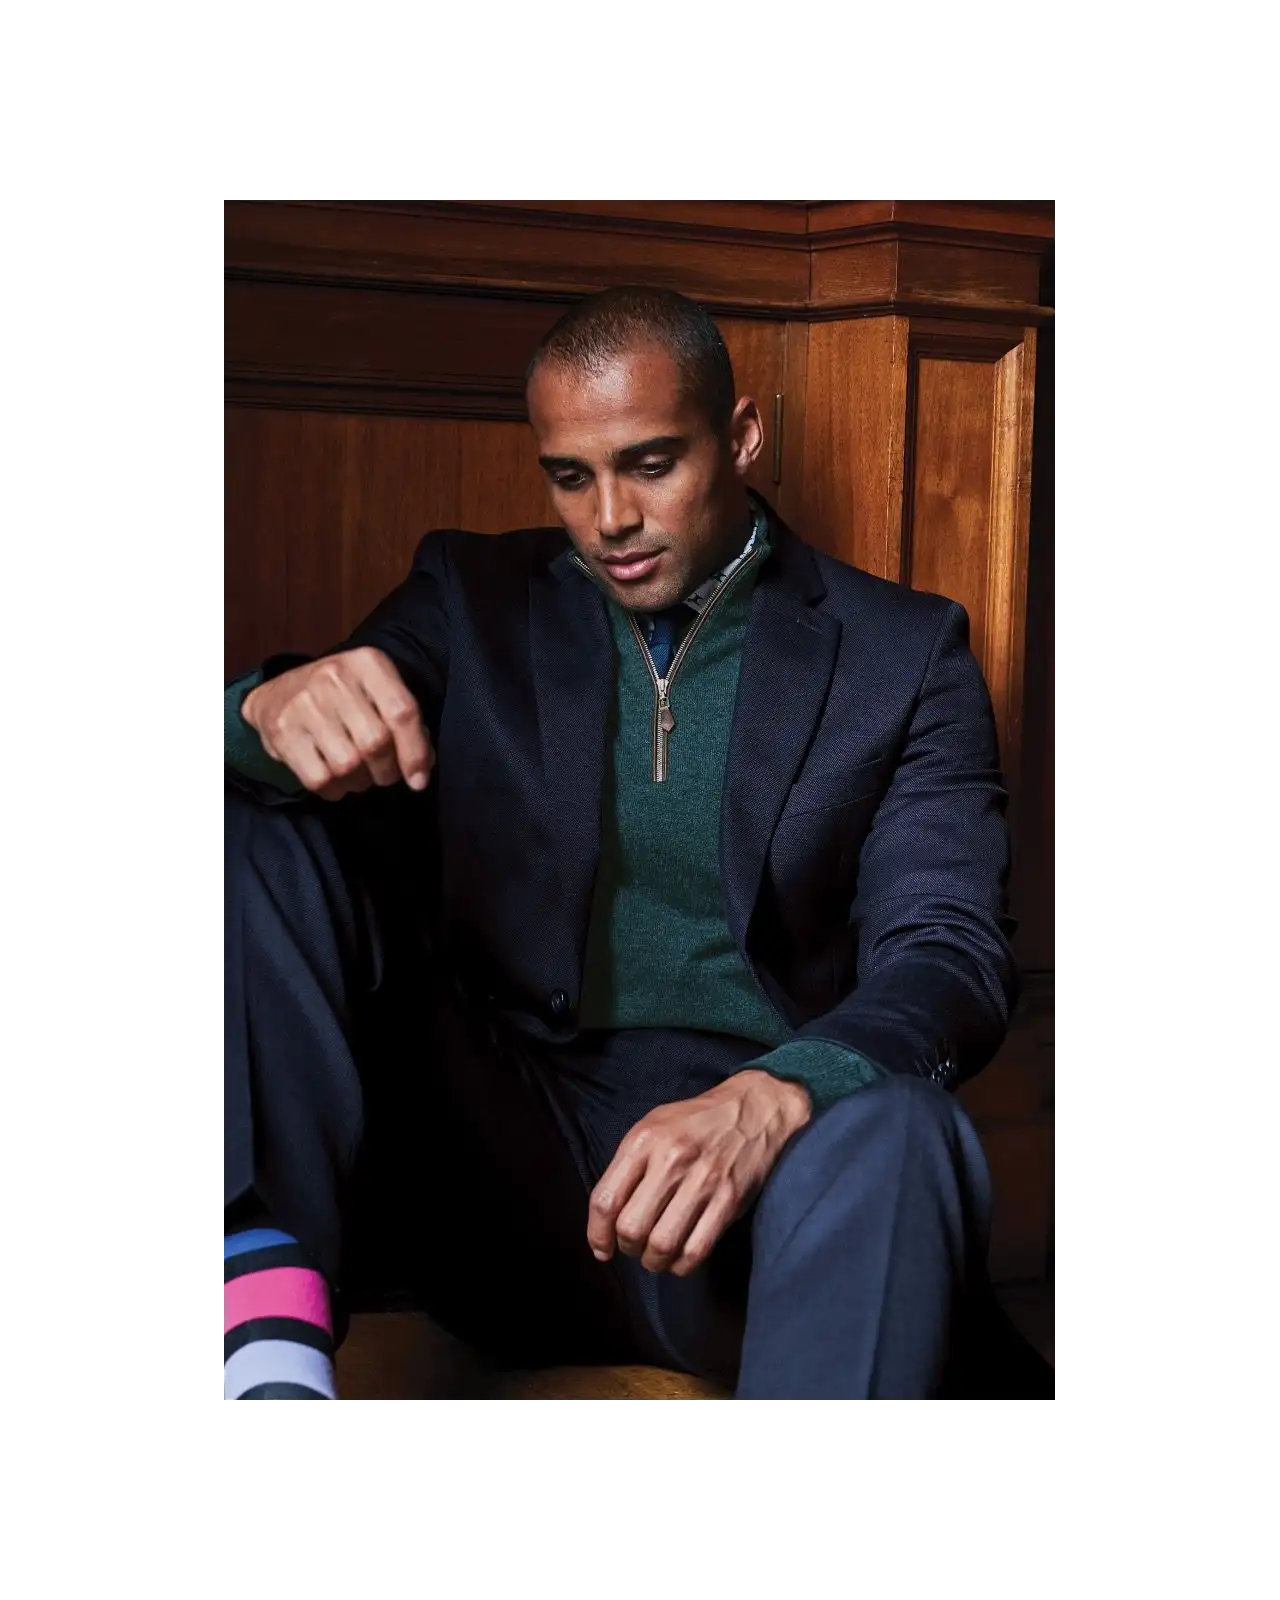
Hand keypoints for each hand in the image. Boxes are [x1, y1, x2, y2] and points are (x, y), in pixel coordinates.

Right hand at [241, 646, 435, 801]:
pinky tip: (335, 781)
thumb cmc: (337, 697)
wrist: (275, 695)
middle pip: (376, 742)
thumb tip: (423, 764)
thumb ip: (402, 719)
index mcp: (366, 662)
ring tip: (357, 775)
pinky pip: (319, 779)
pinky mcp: (282, 732)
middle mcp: (334, 677)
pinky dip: (334, 790)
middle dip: (387, 771)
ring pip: (348, 765)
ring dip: (360, 782)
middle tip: (384, 775)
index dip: (416, 751)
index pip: (402, 711)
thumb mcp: (373, 691)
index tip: (419, 780)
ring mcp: (304, 703)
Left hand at [587, 1069, 811, 1276]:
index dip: (597, 1234)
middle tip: (634, 1246)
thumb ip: (628, 1167)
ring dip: (653, 1261)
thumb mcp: (652, 1127)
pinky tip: (679, 1258)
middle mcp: (671, 1160)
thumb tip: (607, 1220)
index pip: (606, 1199)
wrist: (753, 1109)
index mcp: (644, 1141)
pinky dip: (682, 1265)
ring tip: (656, 1255)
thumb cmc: (694, 1122)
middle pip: (631, 1228)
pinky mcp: (729, 1201)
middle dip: (627, 1248)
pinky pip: (696, 1250)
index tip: (602, 1248)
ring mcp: (702, 1182)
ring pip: (662, 1245)